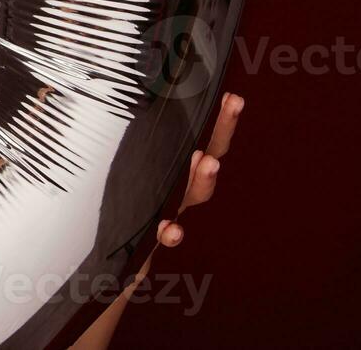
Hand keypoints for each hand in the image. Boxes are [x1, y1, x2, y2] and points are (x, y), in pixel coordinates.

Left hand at [141, 91, 245, 276]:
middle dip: (222, 131)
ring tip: (207, 160)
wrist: (125, 266)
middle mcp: (187, 193)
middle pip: (210, 158)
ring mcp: (177, 215)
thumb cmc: (138, 215)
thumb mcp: (148, 185)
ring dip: (202, 179)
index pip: (209, 143)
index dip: (223, 120)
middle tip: (235, 102)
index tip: (234, 94)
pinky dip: (170, 232)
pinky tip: (172, 229)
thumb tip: (183, 137)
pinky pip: (167, 236)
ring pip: (194, 195)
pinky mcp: (159, 240)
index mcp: (185, 176)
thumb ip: (161, 163)